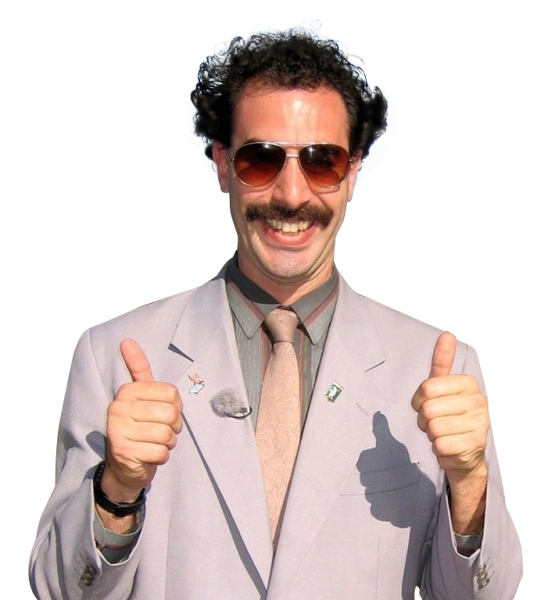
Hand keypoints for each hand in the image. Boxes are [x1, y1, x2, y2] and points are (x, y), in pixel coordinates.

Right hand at [103, 339, 182, 500]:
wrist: (123, 467)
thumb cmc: (140, 427)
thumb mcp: (142, 396)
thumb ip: (138, 369)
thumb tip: (127, 340)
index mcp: (127, 391)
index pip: (171, 393)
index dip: (175, 407)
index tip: (162, 414)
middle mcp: (119, 408)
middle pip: (171, 414)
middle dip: (173, 427)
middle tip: (161, 432)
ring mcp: (119, 430)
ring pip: (167, 434)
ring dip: (167, 443)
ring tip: (154, 443)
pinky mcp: (124, 452)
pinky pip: (161, 452)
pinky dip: (161, 456)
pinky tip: (150, 455)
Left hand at [411, 332, 489, 481]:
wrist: (464, 453)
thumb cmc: (448, 416)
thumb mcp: (442, 387)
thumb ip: (442, 361)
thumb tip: (448, 333)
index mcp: (469, 382)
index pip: (427, 387)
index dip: (418, 401)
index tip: (427, 405)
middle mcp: (479, 399)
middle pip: (428, 408)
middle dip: (424, 420)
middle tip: (435, 423)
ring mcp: (480, 422)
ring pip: (433, 427)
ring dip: (431, 434)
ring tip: (443, 434)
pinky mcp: (476, 443)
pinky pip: (440, 444)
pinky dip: (438, 448)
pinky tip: (449, 446)